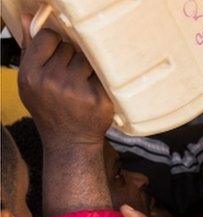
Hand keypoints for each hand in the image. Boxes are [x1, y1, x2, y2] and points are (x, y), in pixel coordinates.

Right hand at [17, 14, 112, 148]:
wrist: (70, 141)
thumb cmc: (49, 108)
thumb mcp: (31, 80)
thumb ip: (29, 48)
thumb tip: (28, 17)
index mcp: (31, 74)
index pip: (48, 37)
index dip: (55, 44)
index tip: (58, 56)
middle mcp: (52, 81)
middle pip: (70, 48)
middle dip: (72, 59)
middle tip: (70, 78)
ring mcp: (77, 90)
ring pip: (88, 59)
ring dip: (87, 68)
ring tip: (81, 85)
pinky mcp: (99, 98)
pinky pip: (104, 73)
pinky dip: (100, 80)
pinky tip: (93, 92)